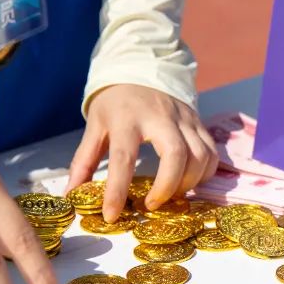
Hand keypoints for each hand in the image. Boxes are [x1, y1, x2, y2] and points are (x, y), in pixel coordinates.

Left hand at [67, 85, 218, 221]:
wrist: (140, 68)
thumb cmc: (115, 102)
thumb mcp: (94, 126)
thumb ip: (83, 162)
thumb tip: (71, 195)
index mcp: (126, 118)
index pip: (123, 158)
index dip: (117, 191)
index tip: (112, 215)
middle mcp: (160, 117)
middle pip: (175, 154)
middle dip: (166, 187)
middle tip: (151, 205)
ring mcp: (184, 118)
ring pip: (199, 155)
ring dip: (187, 183)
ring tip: (170, 195)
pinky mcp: (199, 122)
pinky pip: (211, 153)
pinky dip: (204, 174)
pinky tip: (188, 182)